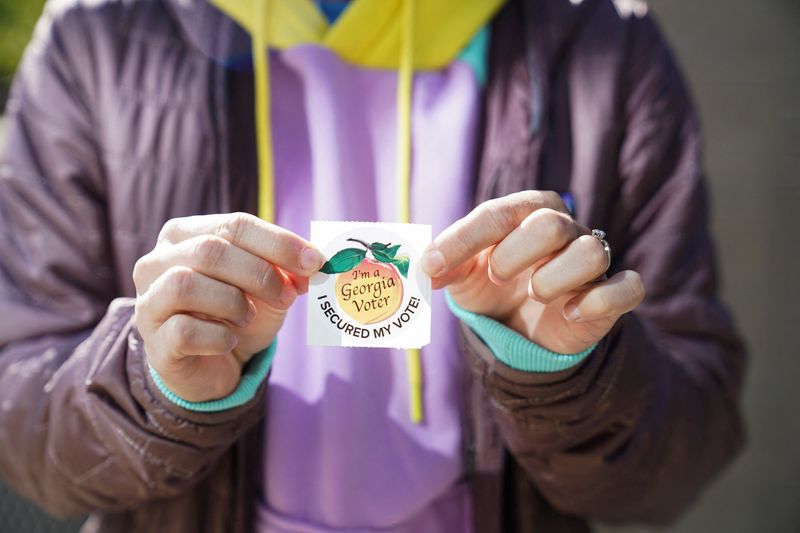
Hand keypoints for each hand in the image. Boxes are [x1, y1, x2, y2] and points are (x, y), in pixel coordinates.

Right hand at [133, 213, 324, 401]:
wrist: (212, 366)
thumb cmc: (237, 315)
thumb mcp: (267, 288)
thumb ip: (285, 271)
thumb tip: (312, 263)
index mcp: (185, 234)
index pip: (234, 224)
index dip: (278, 242)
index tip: (315, 261)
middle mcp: (157, 261)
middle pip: (209, 250)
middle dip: (259, 273)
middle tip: (288, 296)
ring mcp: (149, 301)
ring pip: (185, 284)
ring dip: (233, 301)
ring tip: (249, 317)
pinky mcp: (154, 341)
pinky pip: (184, 331)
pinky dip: (218, 336)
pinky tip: (229, 341)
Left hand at [421, 191, 644, 353]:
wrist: (522, 329)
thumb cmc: (492, 287)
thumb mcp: (463, 275)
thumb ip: (445, 264)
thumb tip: (425, 268)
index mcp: (527, 212)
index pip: (499, 212)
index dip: (463, 240)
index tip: (433, 268)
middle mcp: (565, 229)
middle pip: (552, 224)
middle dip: (514, 255)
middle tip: (498, 277)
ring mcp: (592, 262)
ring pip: (592, 253)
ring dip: (553, 280)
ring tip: (535, 294)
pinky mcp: (611, 295)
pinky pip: (628, 287)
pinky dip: (597, 302)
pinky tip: (570, 314)